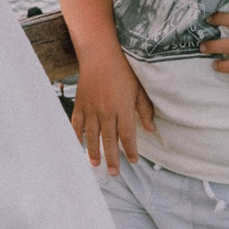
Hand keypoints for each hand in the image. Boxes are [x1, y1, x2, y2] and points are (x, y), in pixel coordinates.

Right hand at [69, 49, 155, 175]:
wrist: (100, 54)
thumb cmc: (123, 70)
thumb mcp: (139, 89)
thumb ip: (144, 110)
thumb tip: (151, 129)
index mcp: (122, 108)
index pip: (127, 135)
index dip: (131, 150)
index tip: (133, 161)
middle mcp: (106, 111)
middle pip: (109, 140)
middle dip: (112, 158)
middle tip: (114, 173)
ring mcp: (91, 108)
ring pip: (92, 136)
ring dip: (94, 152)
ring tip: (95, 165)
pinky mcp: (80, 104)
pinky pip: (77, 125)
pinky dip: (77, 137)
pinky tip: (79, 147)